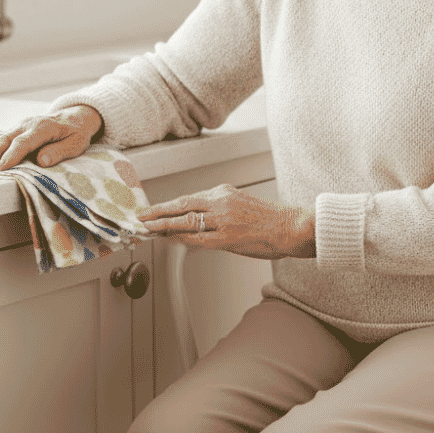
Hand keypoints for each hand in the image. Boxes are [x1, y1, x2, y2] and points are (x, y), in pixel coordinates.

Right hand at [0, 104, 103, 171]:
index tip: (0, 169)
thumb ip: (60, 151)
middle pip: (4, 140)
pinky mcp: (14, 130)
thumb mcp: (76, 143)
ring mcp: (18, 126)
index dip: (11, 155)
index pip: (24, 142)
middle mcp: (27, 124)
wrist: (75, 116)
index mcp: (43, 127)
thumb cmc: (76, 133)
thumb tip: (42, 161)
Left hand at [136, 184, 315, 260]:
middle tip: (141, 217)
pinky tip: (170, 240)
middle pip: (182, 205)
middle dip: (159, 212)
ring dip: (164, 226)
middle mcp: (222, 202)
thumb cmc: (270, 219)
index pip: (189, 198)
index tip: (153, 209)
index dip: (168, 205)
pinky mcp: (228, 237)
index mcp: (225, 192)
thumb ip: (219, 209)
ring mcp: (224, 220)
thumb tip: (197, 219)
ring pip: (187, 221)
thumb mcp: (241, 204)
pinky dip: (182, 239)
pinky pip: (199, 238)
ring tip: (148, 229)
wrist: (291, 227)